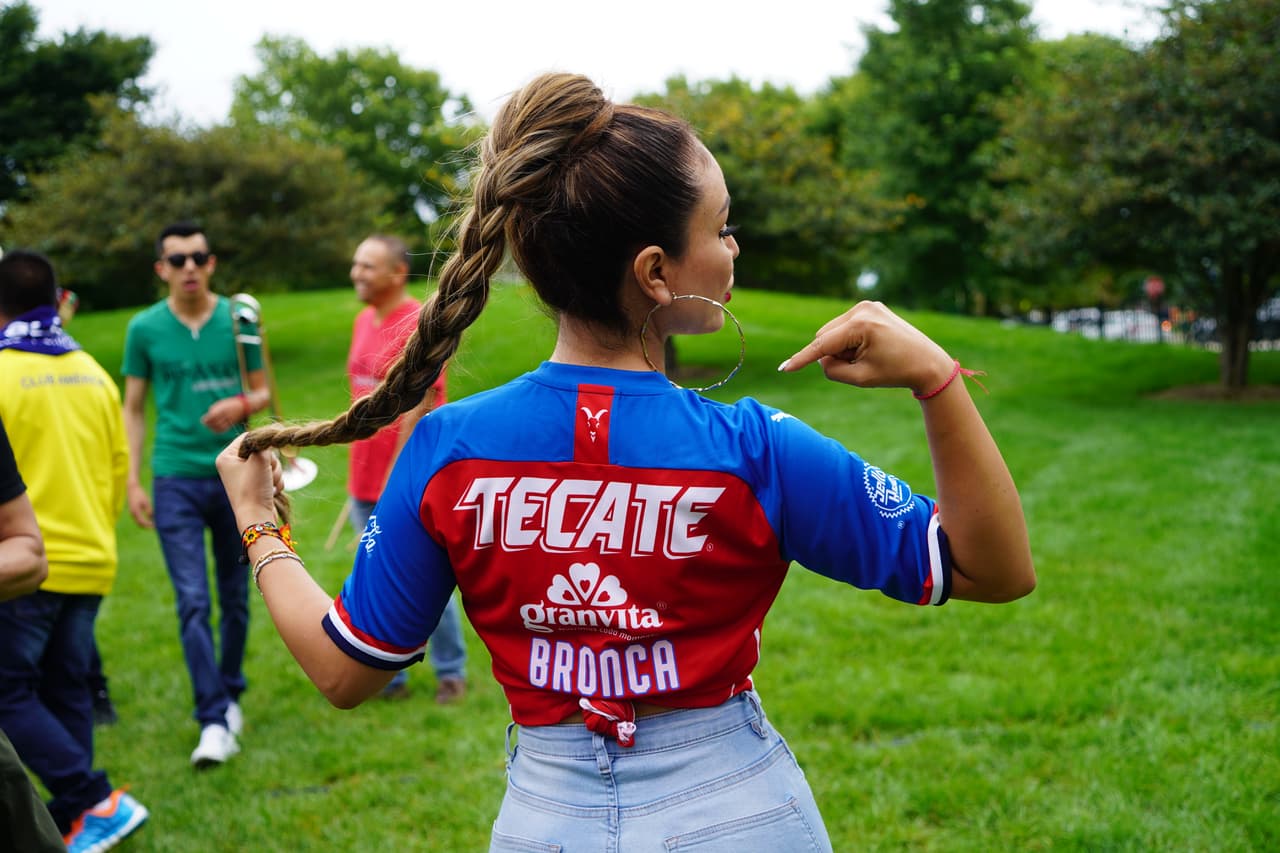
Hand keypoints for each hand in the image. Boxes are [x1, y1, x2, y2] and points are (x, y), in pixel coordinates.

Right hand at [127, 481, 152, 527]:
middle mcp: (132, 514)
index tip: (155, 526)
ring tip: (152, 523)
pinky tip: (148, 519)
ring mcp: (131, 512)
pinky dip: (142, 520)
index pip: (143, 522)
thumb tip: (153, 518)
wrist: (132, 488)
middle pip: (139, 524)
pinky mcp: (132, 510)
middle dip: (147, 526)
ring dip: (144, 524)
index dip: (149, 525)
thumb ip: (149, 511)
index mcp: (135, 512)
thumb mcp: (146, 502)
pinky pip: (137, 518)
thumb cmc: (140, 494)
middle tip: (155, 527)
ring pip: (138, 522)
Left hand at [201, 396, 245, 433]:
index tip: (203, 420)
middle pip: (214, 422)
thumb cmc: (230, 404)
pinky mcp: (231, 423)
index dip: (205, 420)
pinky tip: (215, 429)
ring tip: (210, 426)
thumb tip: (208, 416)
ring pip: (218, 427)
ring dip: (213, 428)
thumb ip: (213, 409)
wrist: (243, 406)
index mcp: (221, 409)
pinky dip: (218, 430)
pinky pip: (224, 429)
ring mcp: (229, 419)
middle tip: (205, 424)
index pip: (211, 417)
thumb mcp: (221, 404)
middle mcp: (225, 415)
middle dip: (208, 424)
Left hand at [216, 435, 281, 522]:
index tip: (274, 444)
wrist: (256, 517)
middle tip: (266, 473)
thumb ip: (265, 443)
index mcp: (226, 457)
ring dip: (275, 473)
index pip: (248, 437)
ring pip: (269, 463)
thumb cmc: (253, 488)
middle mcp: (232, 465)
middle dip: (270, 462)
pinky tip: (271, 491)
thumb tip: (273, 431)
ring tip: (269, 485)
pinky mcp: (255, 485)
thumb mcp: (260, 459)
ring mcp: (244, 476)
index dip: (263, 441)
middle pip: (261, 450)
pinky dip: (275, 482)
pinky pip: (271, 475)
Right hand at [777, 301, 954, 394]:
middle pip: (825, 336)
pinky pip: (845, 327)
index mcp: (862, 326)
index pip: (823, 344)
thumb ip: (831, 369)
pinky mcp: (870, 307)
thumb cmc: (896, 373)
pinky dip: (849, 341)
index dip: (802, 359)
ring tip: (866, 357)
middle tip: (857, 367)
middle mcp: (862, 309)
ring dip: (840, 348)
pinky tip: (870, 348)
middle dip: (832, 355)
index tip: (783, 369)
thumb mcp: (860, 378)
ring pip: (833, 332)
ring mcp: (867, 305)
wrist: (928, 362)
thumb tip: (820, 357)